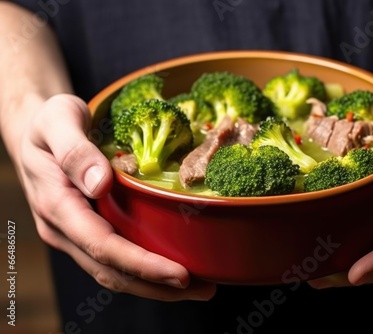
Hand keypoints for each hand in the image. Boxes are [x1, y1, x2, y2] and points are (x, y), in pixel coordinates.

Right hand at [16, 94, 215, 299]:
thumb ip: (75, 152)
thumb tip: (100, 184)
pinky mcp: (84, 230)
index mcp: (57, 205)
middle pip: (111, 271)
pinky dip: (142, 269)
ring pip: (112, 272)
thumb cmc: (48, 121)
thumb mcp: (58, 120)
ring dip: (153, 285)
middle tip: (204, 289)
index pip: (103, 246)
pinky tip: (169, 266)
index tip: (180, 273)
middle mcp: (64, 228)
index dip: (142, 264)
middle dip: (158, 286)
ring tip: (197, 286)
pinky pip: (113, 258)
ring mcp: (73, 233)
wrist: (32, 129)